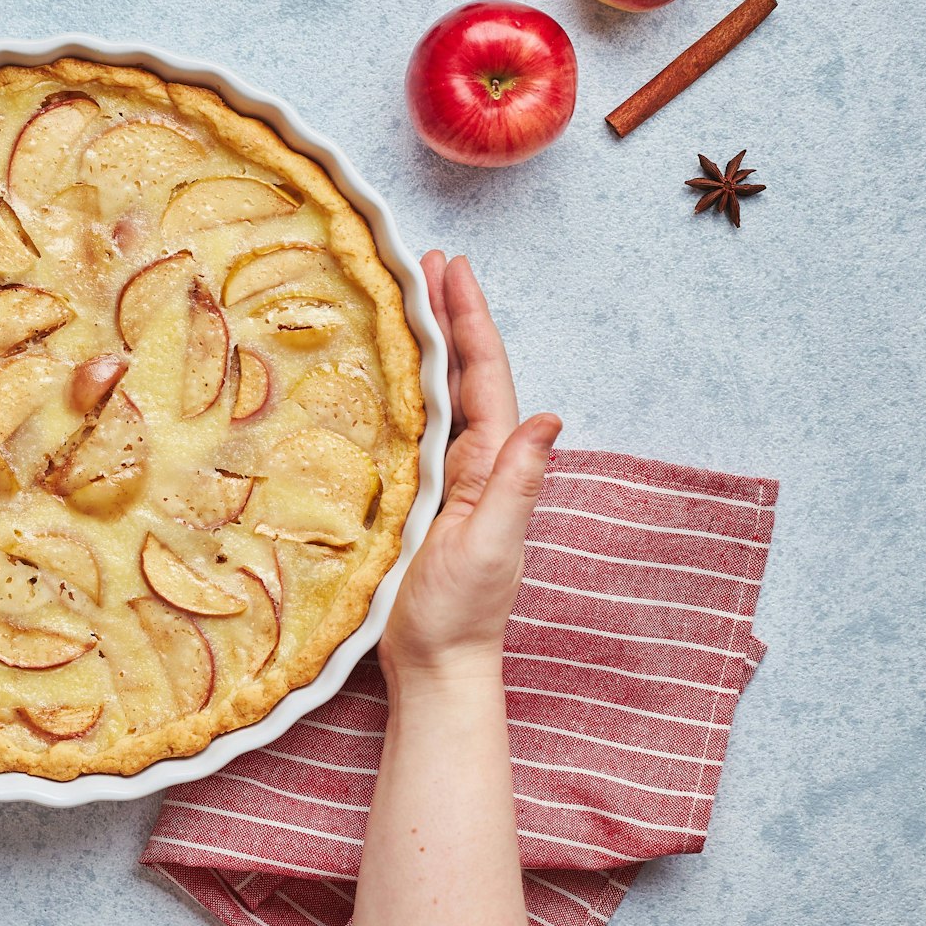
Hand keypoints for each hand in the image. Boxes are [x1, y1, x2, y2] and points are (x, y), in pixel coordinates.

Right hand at [382, 253, 560, 681]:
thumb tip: (551, 419)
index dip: (470, 319)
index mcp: (489, 464)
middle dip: (445, 313)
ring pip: (431, 393)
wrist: (435, 666)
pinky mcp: (406, 496)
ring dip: (420, 342)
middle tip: (422, 260)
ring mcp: (437, 478)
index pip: (483, 376)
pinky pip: (402, 427)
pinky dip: (394, 388)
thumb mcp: (494, 547)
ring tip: (399, 294)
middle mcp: (467, 461)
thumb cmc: (461, 615)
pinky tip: (373, 370)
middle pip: (458, 372)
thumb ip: (519, 484)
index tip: (454, 268)